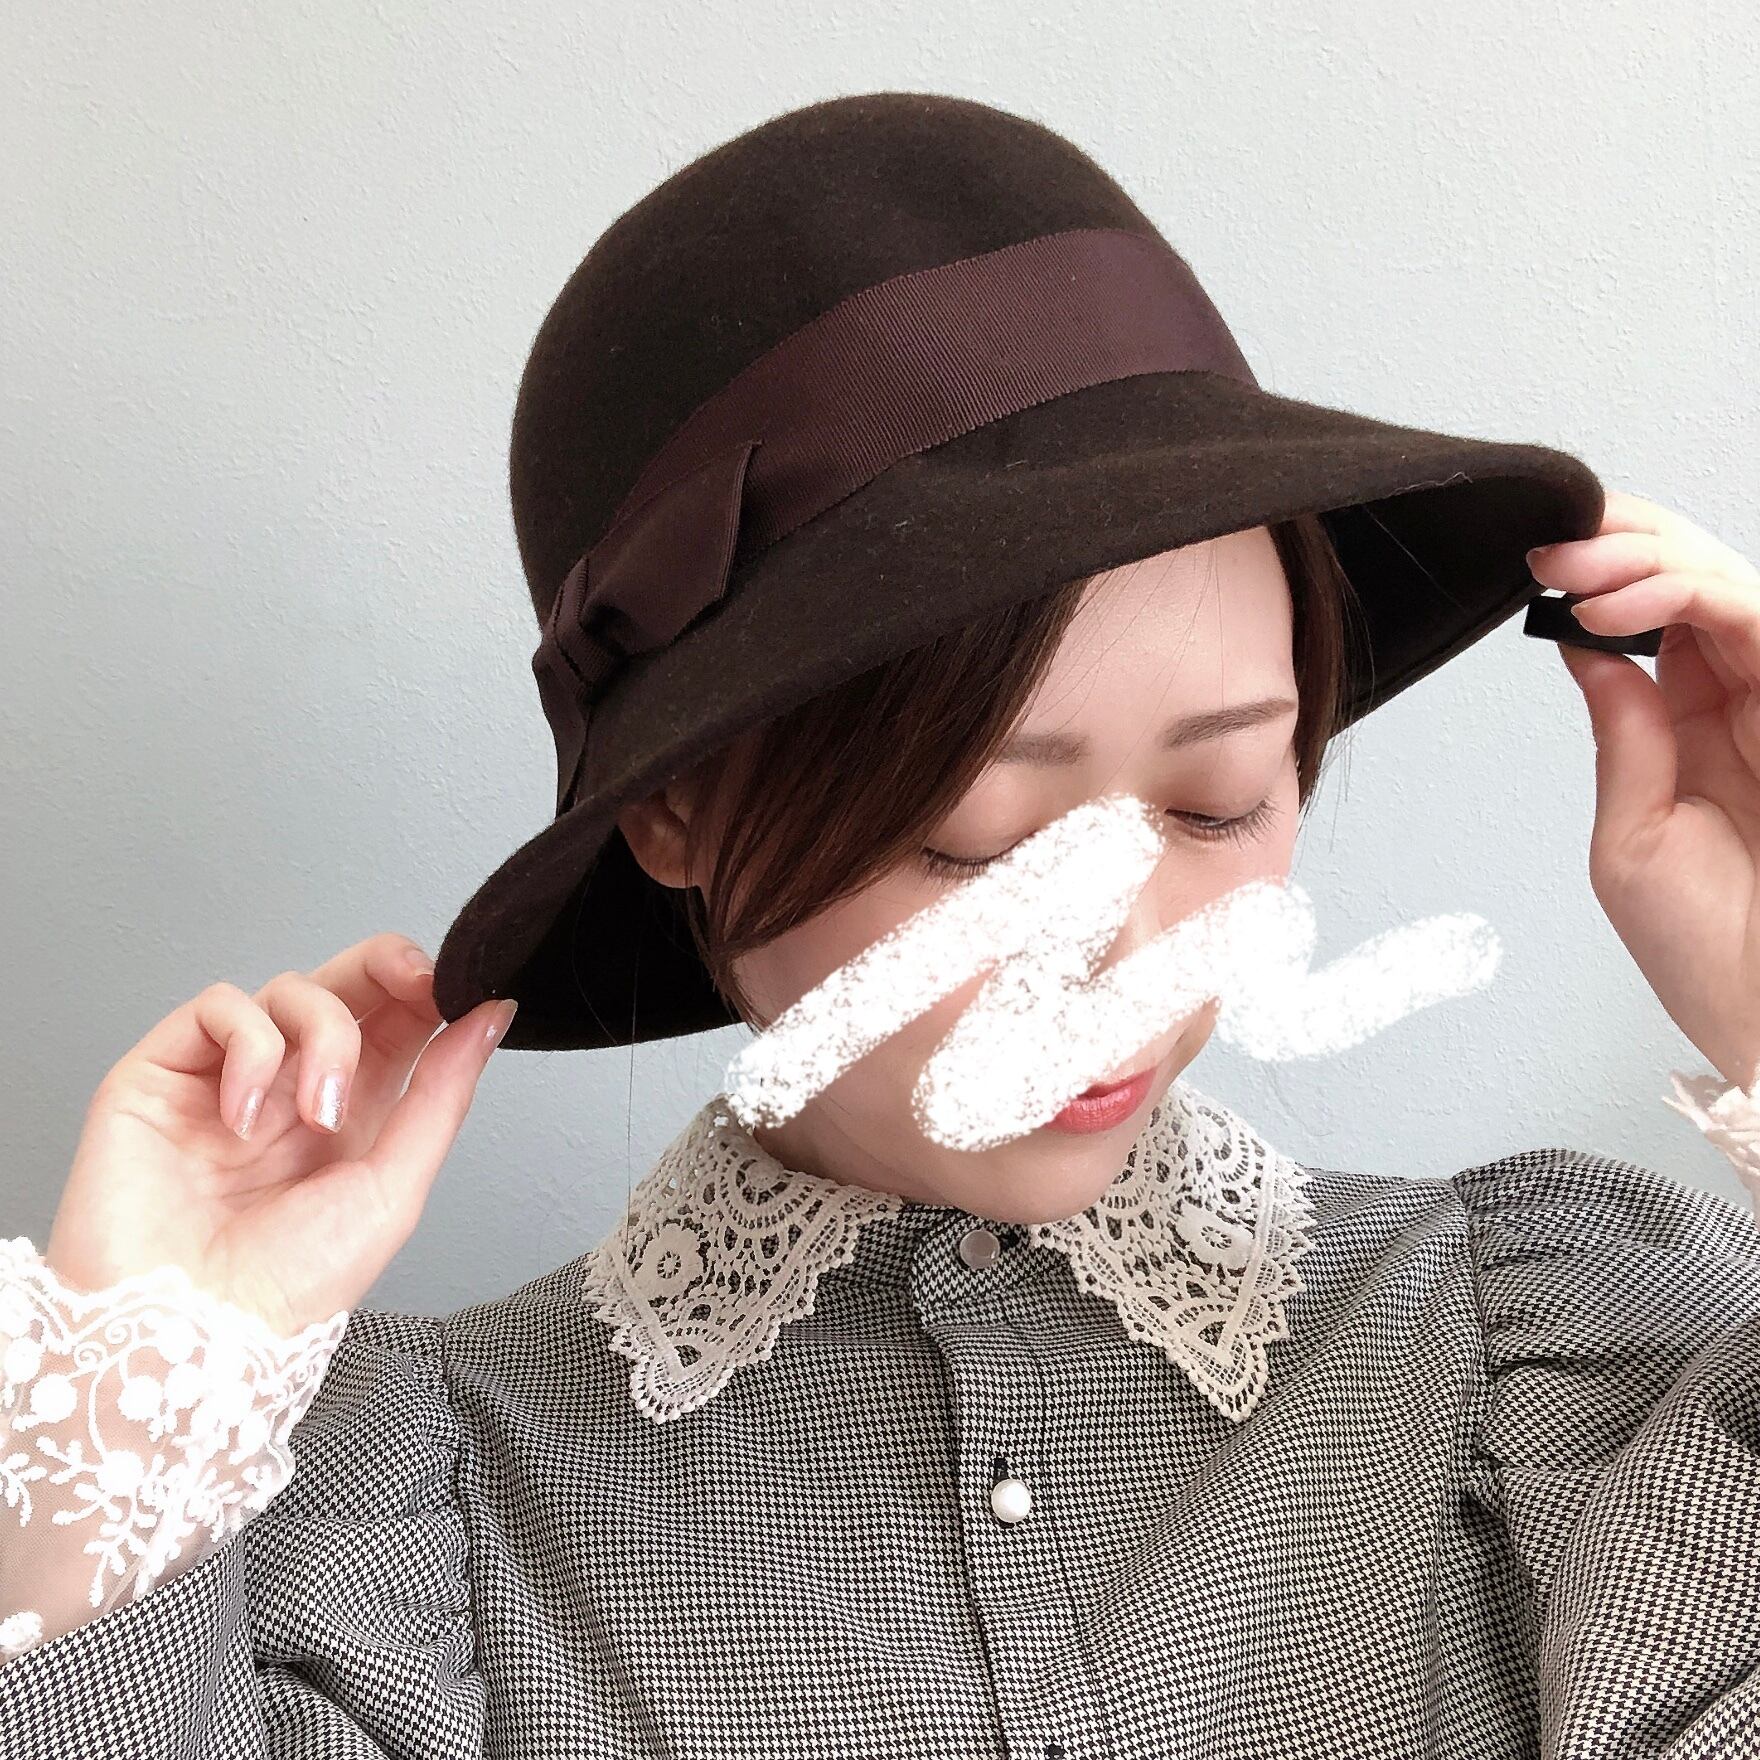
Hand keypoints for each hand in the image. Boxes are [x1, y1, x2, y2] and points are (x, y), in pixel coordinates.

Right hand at [44, 932, 518, 1335]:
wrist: (192, 1333)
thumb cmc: (288, 1287)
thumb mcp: (394, 1187)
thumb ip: (442, 1094)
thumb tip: (492, 1016)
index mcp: (357, 1111)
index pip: (395, 1017)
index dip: (427, 985)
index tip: (459, 983)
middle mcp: (292, 1086)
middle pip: (344, 982)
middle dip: (386, 967)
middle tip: (415, 982)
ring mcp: (226, 1076)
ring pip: (289, 988)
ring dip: (323, 1038)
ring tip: (315, 1116)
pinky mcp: (162, 1071)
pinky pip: (217, 1007)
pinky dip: (249, 1049)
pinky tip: (244, 1117)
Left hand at [1542, 487, 1759, 1093]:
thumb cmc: (1711, 953)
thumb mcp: (1634, 838)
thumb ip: (1626, 736)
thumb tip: (1588, 649)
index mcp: (1699, 729)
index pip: (1660, 618)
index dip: (1608, 572)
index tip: (1536, 559)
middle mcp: (1749, 704)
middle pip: (1698, 582)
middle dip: (1625, 543)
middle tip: (1553, 538)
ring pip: (1729, 586)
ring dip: (1647, 559)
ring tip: (1571, 563)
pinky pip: (1759, 624)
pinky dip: (1689, 599)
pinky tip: (1616, 609)